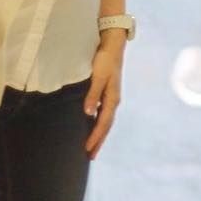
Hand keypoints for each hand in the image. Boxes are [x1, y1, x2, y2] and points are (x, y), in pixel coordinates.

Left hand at [83, 34, 124, 158]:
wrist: (113, 45)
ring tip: (92, 146)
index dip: (95, 137)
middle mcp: (113, 100)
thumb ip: (93, 94)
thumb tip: (89, 113)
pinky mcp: (107, 92)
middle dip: (99, 141)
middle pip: (106, 126)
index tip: (87, 150)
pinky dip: (98, 123)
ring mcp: (111, 97)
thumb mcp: (98, 76)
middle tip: (91, 156)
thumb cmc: (105, 59)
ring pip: (105, 120)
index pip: (103, 123)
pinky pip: (103, 113)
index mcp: (112, 99)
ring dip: (99, 134)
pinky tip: (92, 125)